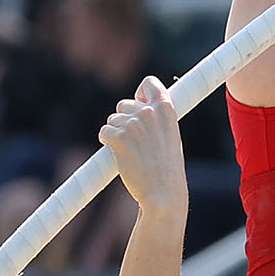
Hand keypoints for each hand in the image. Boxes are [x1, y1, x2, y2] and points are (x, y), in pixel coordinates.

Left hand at [99, 78, 187, 218]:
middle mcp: (149, 112)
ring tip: (131, 152)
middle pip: (124, 104)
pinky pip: (104, 132)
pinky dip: (108, 143)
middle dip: (125, 120)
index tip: (140, 103)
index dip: (141, 93)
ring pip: (112, 120)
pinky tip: (120, 155)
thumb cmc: (167, 167)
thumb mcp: (170, 135)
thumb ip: (157, 118)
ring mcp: (132, 124)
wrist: (163, 192)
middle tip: (135, 141)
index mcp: (166, 108)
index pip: (149, 83)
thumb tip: (139, 105)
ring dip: (116, 134)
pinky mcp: (118, 138)